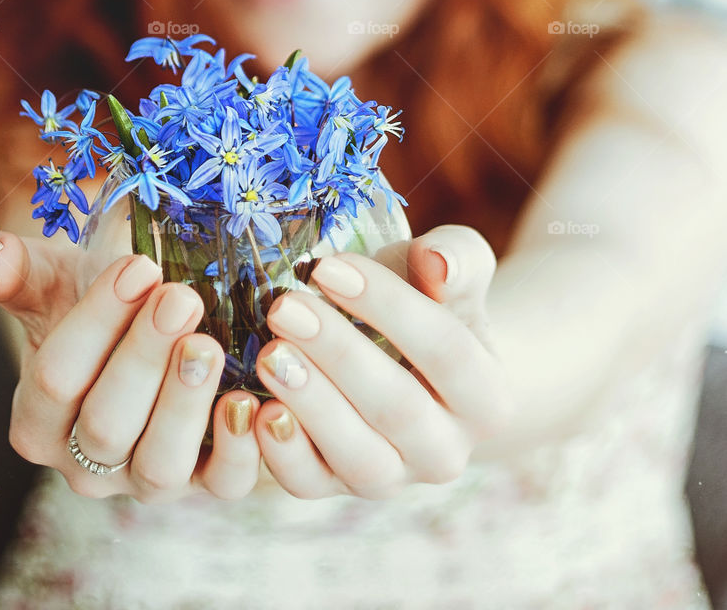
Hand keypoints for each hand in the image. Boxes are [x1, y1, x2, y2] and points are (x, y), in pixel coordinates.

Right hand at [0, 230, 262, 501]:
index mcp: (37, 422)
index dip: (96, 323)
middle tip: (180, 298)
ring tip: (207, 344)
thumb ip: (4, 265)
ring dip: (185, 404)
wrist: (146, 316)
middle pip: (107, 426)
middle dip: (144, 358)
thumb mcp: (45, 276)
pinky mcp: (206, 480)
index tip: (138, 267)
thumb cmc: (88, 297)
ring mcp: (146, 479)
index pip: (56, 381)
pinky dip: (239, 450)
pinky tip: (248, 400)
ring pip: (159, 466)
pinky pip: (224, 483)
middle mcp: (86, 465)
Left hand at [250, 224, 512, 498]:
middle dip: (337, 355)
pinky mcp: (337, 486)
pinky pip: (311, 483)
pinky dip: (282, 454)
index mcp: (488, 397)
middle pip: (397, 408)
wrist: (414, 361)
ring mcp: (394, 476)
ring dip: (310, 405)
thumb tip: (437, 260)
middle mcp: (447, 450)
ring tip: (270, 354)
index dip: (388, 306)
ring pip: (358, 457)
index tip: (330, 268)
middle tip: (284, 308)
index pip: (445, 350)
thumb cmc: (430, 299)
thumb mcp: (453, 270)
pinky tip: (256, 410)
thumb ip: (456, 258)